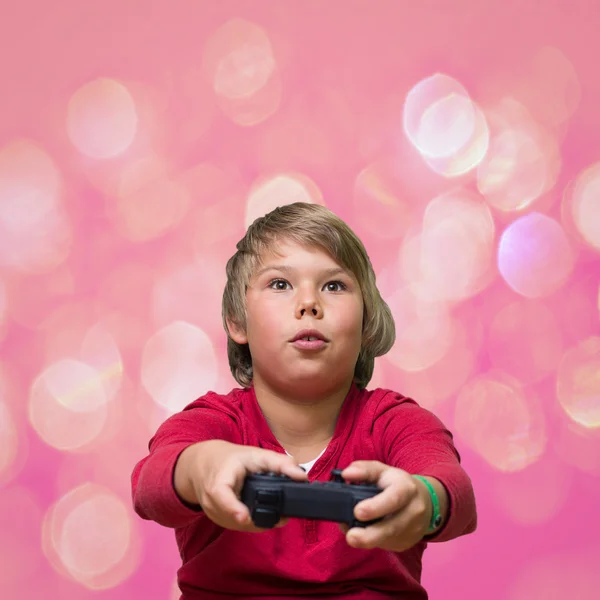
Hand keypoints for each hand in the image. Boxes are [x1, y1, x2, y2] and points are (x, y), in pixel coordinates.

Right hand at [177, 440, 307, 531]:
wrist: (204, 464)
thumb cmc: (232, 459)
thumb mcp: (255, 455)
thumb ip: (280, 463)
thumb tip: (302, 477)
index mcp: (219, 481)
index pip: (221, 496)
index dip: (232, 508)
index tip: (243, 517)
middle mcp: (212, 501)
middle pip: (237, 518)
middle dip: (260, 519)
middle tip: (282, 516)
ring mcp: (213, 514)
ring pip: (239, 525)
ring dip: (258, 521)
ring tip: (276, 514)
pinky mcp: (218, 520)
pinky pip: (237, 525)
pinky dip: (251, 521)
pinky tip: (262, 514)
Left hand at [338, 461, 431, 551]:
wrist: (425, 501)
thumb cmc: (397, 484)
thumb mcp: (382, 471)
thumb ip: (363, 470)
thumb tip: (346, 474)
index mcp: (406, 488)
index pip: (394, 498)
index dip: (376, 507)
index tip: (357, 512)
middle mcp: (413, 510)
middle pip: (392, 527)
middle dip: (369, 535)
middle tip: (351, 536)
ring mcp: (412, 530)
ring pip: (388, 540)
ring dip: (367, 541)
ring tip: (351, 537)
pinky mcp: (407, 543)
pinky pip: (387, 545)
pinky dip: (372, 542)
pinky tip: (362, 537)